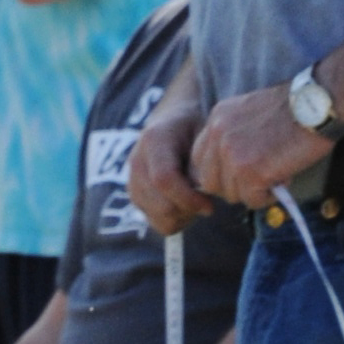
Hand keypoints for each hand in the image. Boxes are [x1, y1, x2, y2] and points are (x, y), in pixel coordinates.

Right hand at [128, 102, 215, 233]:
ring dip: (183, 216)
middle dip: (189, 210)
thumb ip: (200, 163)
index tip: (210, 205)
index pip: (164, 179)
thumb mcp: (204, 135)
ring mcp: (133, 182)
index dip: (188, 198)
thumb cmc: (194, 128)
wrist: (171, 121)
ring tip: (197, 201)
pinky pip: (157, 222)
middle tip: (207, 203)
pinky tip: (186, 205)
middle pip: (161, 205)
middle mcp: (137, 162)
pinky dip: (175, 220)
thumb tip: (201, 190)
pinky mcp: (136, 196)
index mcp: (154, 140)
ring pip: (158, 217)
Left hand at [191, 86, 326, 213]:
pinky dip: (267, 197)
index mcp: (217, 117)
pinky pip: (252, 200)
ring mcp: (232, 154)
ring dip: (254, 191)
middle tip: (258, 181)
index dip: (219, 172)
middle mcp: (218, 135)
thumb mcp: (252, 112)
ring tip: (277, 175)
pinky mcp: (250, 172)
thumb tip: (233, 166)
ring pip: (231, 194)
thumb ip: (236, 135)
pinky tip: (283, 180)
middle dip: (233, 187)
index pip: (200, 158)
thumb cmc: (296, 107)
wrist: (319, 102)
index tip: (239, 174)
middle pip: (210, 181)